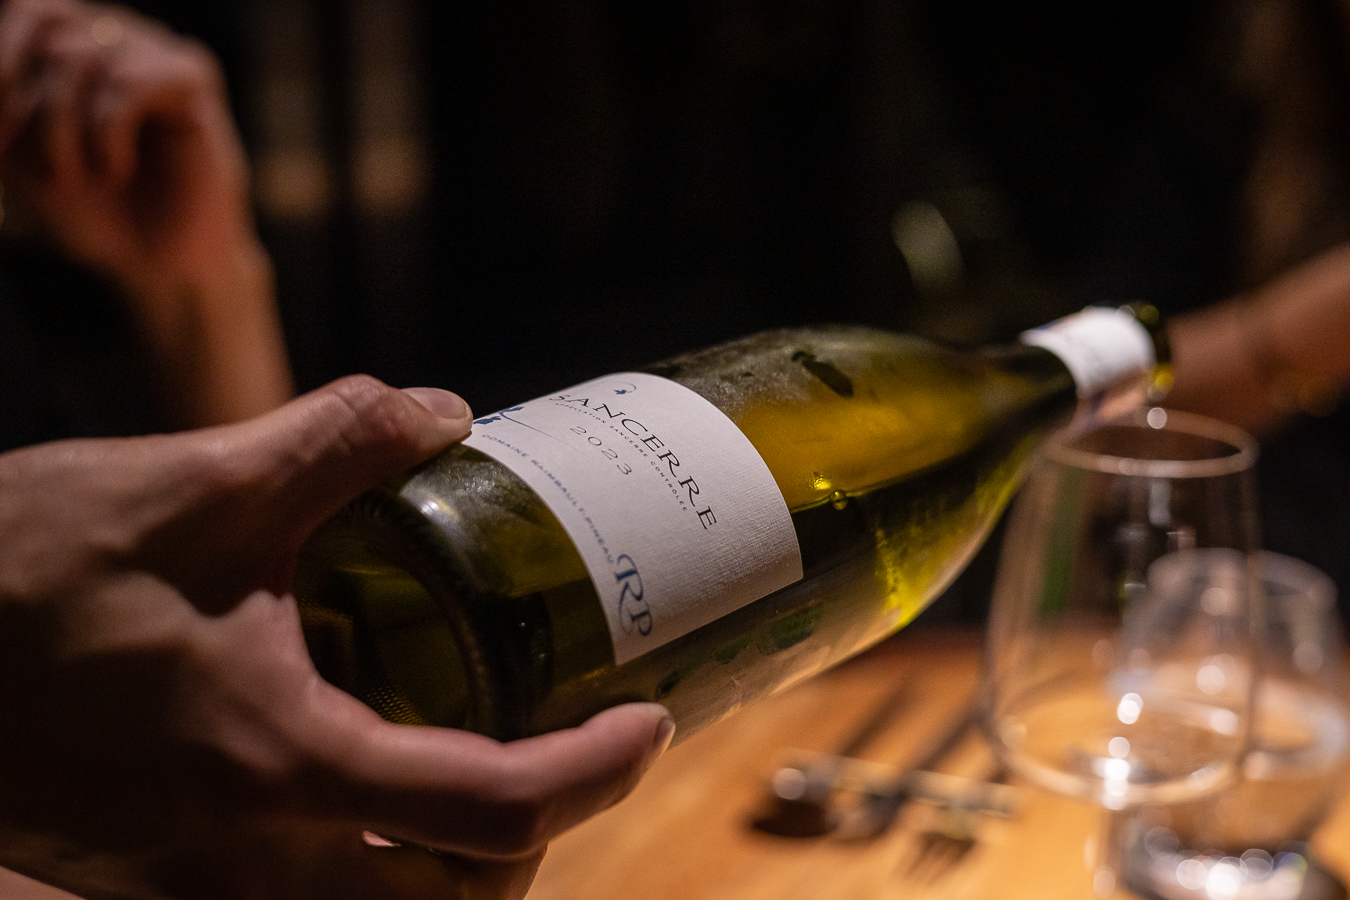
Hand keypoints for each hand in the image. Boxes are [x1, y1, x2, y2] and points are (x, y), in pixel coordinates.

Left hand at [0, 0, 291, 425]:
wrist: (160, 264)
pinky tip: (115, 171)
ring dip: (59, 130)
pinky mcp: (191, 77)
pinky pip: (126, 83)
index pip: (19, 10)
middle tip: (8, 146)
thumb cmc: (94, 211)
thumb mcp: (16, 155)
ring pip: (80, 55)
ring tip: (77, 181)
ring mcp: (155, 50)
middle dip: (12, 85)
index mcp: (68, 39)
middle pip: (43, 14)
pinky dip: (107, 135)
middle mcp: (113, 32)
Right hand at [0, 377, 673, 899]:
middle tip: (562, 751)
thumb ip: (338, 440)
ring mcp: (197, 884)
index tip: (647, 720)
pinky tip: (363, 760)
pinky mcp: (156, 875)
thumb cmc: (16, 577)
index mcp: (286, 768)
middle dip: (529, 850)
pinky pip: (294, 896)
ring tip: (479, 764)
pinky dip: (364, 860)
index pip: (500, 808)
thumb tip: (445, 415)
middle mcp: (250, 857)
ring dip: (449, 867)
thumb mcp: (195, 486)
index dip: (599, 772)